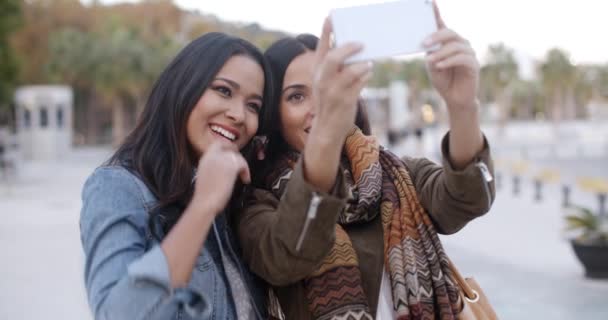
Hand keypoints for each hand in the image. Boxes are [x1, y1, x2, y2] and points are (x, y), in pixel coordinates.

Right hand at [191, 141, 250, 214]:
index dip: (227, 147)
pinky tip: (246, 180)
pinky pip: (243, 163)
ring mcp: (221, 160)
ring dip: (243, 165)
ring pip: (237, 156)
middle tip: (242, 165)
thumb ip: (214, 169)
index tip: (233, 154)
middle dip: (237, 155)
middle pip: (229, 147)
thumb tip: (226, 170)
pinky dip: (246, 171)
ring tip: (244, 177)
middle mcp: (212, 157)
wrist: (204, 203)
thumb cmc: (205, 197)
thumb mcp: (207, 177)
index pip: (217, 144)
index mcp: (204, 159)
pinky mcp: (230, 166)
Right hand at [311, 18, 372, 140]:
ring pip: (351, 71)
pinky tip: (367, 74)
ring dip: (363, 65)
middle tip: (361, 44)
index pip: (321, 48)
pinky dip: (366, 76)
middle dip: (349, 48)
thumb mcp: (327, 83)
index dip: (325, 31)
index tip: (331, 17)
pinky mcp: (345, 101)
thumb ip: (336, 68)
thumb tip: (355, 51)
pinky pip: (360, 83)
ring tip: (368, 64)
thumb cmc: (330, 101)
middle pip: (334, 58)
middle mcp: (322, 80)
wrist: (327, 128)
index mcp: (316, 72)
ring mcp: (333, 91)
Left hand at [424, 2, 479, 110]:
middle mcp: (460, 44)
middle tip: (424, 44)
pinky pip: (462, 58)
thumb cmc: (443, 80)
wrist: (454, 98)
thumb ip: (431, 54)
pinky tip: (440, 66)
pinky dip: (449, 61)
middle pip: (450, 33)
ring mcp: (468, 53)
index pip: (442, 25)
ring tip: (431, 61)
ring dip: (441, 53)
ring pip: (455, 46)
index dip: (436, 13)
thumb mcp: (432, 66)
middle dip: (437, 36)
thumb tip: (429, 46)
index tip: (430, 2)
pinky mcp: (473, 64)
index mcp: (448, 42)